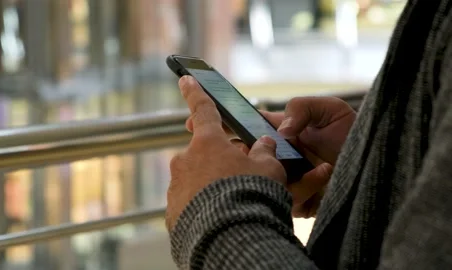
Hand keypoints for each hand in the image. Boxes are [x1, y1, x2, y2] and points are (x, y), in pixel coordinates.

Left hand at [166, 76, 285, 230]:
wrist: (228, 237)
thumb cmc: (250, 195)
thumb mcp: (267, 169)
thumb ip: (264, 151)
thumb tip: (263, 143)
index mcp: (207, 143)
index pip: (202, 109)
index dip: (196, 92)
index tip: (185, 79)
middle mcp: (185, 160)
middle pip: (204, 153)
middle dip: (219, 161)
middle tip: (239, 176)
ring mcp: (176, 185)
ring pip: (197, 178)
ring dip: (211, 184)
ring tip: (232, 203)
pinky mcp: (172, 210)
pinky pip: (190, 201)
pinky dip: (202, 205)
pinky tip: (218, 217)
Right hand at [186, 96, 355, 217]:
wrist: (376, 166)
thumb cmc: (354, 135)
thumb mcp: (331, 110)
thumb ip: (303, 108)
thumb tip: (282, 131)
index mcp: (280, 132)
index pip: (242, 126)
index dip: (219, 123)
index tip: (194, 122)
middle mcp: (276, 157)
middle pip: (242, 157)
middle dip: (232, 158)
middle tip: (239, 155)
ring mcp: (283, 180)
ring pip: (260, 182)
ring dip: (275, 175)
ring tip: (312, 162)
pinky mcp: (296, 201)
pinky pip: (286, 200)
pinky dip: (305, 188)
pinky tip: (326, 173)